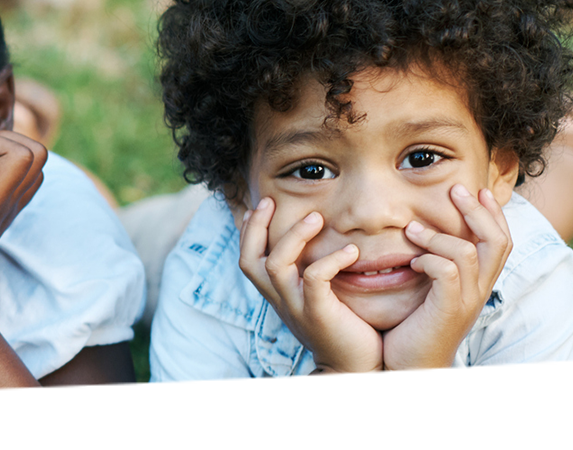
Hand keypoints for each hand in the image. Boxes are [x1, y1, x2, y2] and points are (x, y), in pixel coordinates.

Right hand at [240, 198, 381, 378]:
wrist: (353, 368)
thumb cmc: (342, 328)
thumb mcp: (317, 299)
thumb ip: (310, 276)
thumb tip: (317, 248)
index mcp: (276, 294)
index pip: (247, 259)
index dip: (247, 232)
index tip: (258, 207)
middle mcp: (279, 299)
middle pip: (249, 258)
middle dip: (256, 227)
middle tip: (272, 201)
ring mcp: (296, 306)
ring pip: (276, 264)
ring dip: (294, 236)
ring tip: (317, 217)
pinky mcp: (318, 313)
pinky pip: (314, 278)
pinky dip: (330, 260)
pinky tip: (350, 250)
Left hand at [384, 186, 510, 380]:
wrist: (412, 367)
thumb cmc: (414, 327)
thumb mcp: (430, 291)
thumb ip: (434, 265)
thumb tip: (420, 234)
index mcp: (478, 282)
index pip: (499, 240)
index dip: (491, 213)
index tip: (475, 190)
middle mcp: (479, 289)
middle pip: (496, 240)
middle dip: (477, 210)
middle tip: (456, 190)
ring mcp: (466, 300)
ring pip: (467, 251)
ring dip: (438, 235)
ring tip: (411, 229)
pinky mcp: (447, 310)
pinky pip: (446, 273)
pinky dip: (429, 259)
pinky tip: (412, 261)